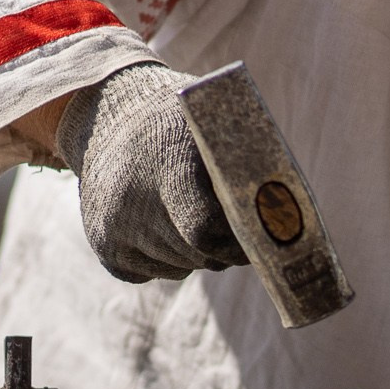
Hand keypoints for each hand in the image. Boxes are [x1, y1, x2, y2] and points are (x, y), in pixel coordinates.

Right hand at [53, 63, 246, 282]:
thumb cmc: (180, 123)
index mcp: (166, 168)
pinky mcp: (104, 247)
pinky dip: (170, 260)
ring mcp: (112, 228)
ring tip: (198, 219)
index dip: (236, 244)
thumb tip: (286, 221)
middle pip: (197, 253)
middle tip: (239, 235)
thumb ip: (245, 169)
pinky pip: (153, 273)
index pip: (204, 230)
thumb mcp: (212, 128)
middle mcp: (131, 202)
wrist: (109, 115)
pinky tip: (168, 227)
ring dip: (198, 255)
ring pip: (178, 267)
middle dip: (224, 250)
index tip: (258, 241)